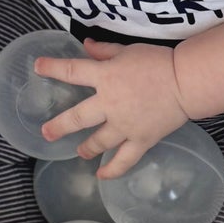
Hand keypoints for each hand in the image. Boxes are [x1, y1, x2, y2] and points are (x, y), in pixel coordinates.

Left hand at [35, 39, 189, 179]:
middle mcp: (109, 104)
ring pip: (98, 142)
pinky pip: (124, 160)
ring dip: (86, 148)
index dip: (52, 68)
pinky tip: (102, 176)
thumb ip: (104, 51)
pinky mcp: (141, 140)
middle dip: (59, 126)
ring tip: (80, 152)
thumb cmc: (158, 62)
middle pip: (78, 118)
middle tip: (46, 133)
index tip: (37, 68)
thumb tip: (86, 46)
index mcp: (105, 77)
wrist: (186, 82)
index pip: (71, 71)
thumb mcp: (128, 50)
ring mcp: (124, 126)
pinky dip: (112, 170)